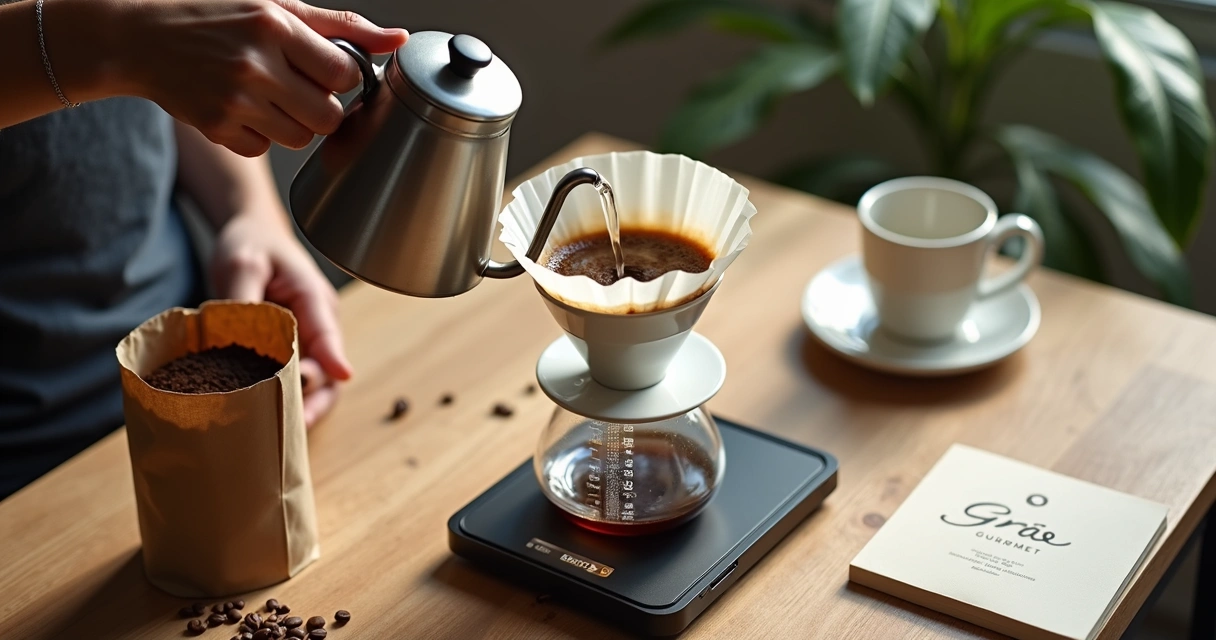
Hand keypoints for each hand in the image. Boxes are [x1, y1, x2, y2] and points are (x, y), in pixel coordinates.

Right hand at [111, 0, 406, 155]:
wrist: (138, 38)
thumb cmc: (215, 17)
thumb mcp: (276, 7)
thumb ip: (342, 26)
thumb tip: (398, 39)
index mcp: (274, 26)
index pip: (344, 74)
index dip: (343, 78)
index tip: (328, 71)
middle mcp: (255, 64)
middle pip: (328, 117)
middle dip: (322, 108)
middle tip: (299, 88)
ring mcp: (234, 100)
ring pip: (300, 139)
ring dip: (295, 124)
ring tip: (269, 97)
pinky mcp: (217, 128)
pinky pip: (265, 149)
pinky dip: (260, 135)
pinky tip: (242, 109)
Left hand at [210, 212, 352, 426]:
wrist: (250, 236)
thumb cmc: (252, 243)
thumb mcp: (242, 263)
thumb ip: (244, 298)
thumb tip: (240, 334)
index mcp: (313, 297)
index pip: (327, 330)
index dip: (332, 356)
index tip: (339, 374)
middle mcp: (318, 324)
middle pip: (328, 369)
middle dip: (313, 395)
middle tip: (292, 418)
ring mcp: (307, 341)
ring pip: (315, 384)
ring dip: (301, 406)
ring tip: (279, 431)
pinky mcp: (290, 352)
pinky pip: (292, 382)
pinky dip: (282, 401)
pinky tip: (262, 418)